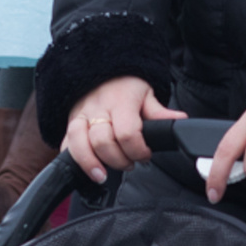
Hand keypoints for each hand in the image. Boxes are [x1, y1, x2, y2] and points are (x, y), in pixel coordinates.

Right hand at [61, 76, 183, 183]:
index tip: (145, 155)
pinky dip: (74, 159)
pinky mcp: (69, 123)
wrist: (100, 69)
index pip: (127, 132)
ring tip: (102, 176)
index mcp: (120, 101)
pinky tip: (86, 168)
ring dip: (91, 164)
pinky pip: (65, 144)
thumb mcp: (146, 94)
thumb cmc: (125, 85)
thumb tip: (179, 121)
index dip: (138, 150)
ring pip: (79, 143)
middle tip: (130, 163)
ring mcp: (80, 116)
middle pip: (102, 142)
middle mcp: (98, 109)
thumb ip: (159, 113)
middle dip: (118, 160)